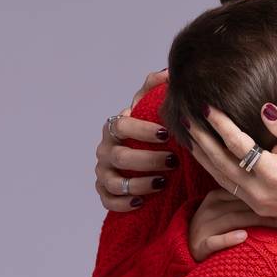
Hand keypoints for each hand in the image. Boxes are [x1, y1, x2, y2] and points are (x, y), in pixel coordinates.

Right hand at [95, 70, 176, 212]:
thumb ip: (156, 88)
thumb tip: (168, 72)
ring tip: (163, 182)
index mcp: (116, 127)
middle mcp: (106, 150)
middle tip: (173, 161)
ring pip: (116, 182)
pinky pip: (109, 201)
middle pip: (121, 156)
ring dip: (140, 183)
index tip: (166, 135)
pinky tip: (142, 201)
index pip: (122, 125)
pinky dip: (124, 203)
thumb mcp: (152, 108)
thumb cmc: (151, 131)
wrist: (146, 159)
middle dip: (148, 160)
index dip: (142, 130)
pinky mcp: (105, 193)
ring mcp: (104, 172)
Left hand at [186, 105, 276, 231]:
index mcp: (274, 174)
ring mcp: (256, 202)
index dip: (221, 125)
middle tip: (187, 120)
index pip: (238, 145)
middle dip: (203, 140)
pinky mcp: (257, 207)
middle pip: (221, 162)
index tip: (207, 108)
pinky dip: (214, 171)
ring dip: (203, 157)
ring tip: (189, 138)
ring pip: (220, 177)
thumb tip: (264, 109)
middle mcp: (259, 191)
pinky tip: (208, 159)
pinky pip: (228, 187)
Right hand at [188, 188, 265, 262]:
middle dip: (266, 210)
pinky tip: (243, 237)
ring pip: (232, 220)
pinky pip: (214, 241)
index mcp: (215, 197)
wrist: (188, 250)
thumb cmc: (216, 230)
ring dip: (257, 222)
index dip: (264, 196)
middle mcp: (208, 209)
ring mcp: (202, 227)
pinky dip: (228, 239)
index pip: (242, 193)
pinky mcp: (199, 246)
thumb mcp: (225, 211)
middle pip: (241, 206)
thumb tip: (276, 195)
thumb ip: (243, 203)